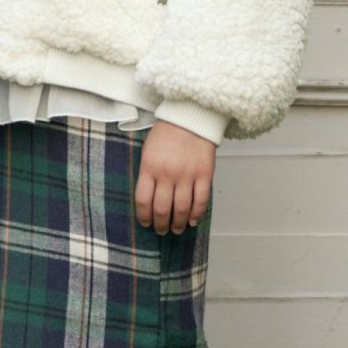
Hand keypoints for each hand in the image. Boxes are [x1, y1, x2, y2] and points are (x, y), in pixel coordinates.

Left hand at [135, 120, 214, 234]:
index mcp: (149, 167)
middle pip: (162, 209)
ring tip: (176, 229)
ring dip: (177, 224)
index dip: (144, 217)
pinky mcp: (204, 174)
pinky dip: (196, 214)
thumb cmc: (166, 134)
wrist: (190, 117)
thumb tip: (149, 201)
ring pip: (181, 209)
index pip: (143, 201)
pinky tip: (191, 220)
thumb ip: (148, 175)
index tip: (146, 223)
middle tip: (161, 230)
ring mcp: (187, 175)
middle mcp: (167, 174)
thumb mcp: (148, 152)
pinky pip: (200, 201)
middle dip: (160, 225)